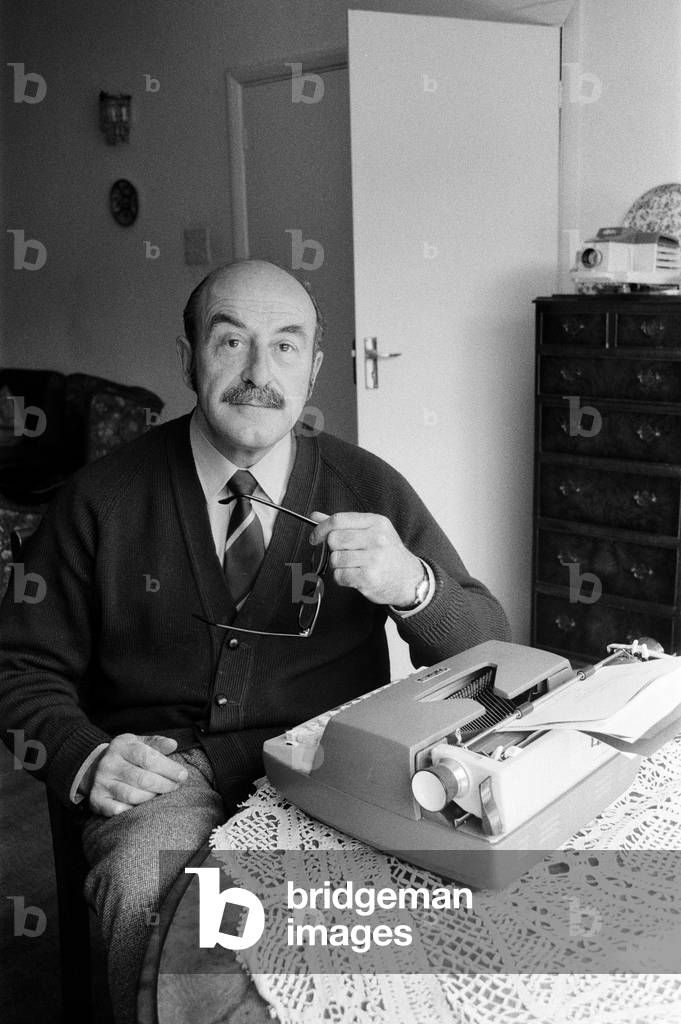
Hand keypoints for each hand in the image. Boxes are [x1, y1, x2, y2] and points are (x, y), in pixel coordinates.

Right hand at [87, 734, 188, 816]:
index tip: (182, 775)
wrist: (93, 766)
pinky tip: (141, 806)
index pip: (148, 758)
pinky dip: (132, 810)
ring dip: (151, 797)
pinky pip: (117, 810)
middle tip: (175, 786)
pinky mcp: (96, 799)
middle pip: (142, 778)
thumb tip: (173, 744)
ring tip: (159, 794)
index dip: (168, 768)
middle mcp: (109, 764)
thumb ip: (157, 743)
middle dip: (164, 784)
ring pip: (132, 795)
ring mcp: (101, 782)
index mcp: (121, 746)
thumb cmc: (125, 755)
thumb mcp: (139, 743)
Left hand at [309, 511, 423, 606]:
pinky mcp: (369, 578)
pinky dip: (342, 578)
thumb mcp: (371, 532)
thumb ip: (343, 524)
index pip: (338, 519)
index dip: (321, 529)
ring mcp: (374, 558)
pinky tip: (354, 576)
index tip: (315, 538)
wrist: (409, 579)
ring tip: (353, 566)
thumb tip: (315, 516)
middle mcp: (376, 538)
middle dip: (333, 549)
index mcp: (376, 522)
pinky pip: (339, 576)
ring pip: (335, 559)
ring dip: (338, 565)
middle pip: (334, 539)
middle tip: (344, 554)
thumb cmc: (387, 554)